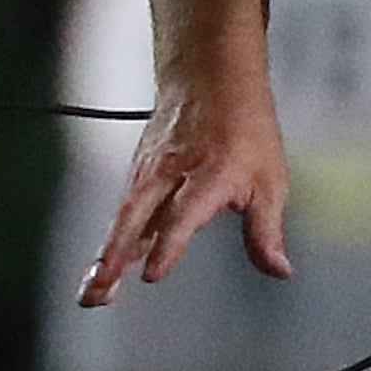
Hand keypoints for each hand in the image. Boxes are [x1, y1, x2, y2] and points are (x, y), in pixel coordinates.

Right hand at [79, 71, 292, 306]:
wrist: (210, 78)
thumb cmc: (245, 128)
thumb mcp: (270, 180)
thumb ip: (266, 231)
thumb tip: (278, 269)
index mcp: (209, 177)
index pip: (183, 215)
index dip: (168, 245)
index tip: (152, 274)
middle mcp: (172, 174)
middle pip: (136, 220)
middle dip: (115, 259)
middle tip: (96, 293)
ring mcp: (150, 172)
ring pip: (124, 218)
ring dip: (106, 254)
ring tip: (93, 288)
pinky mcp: (139, 173)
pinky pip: (125, 209)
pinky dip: (114, 237)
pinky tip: (107, 263)